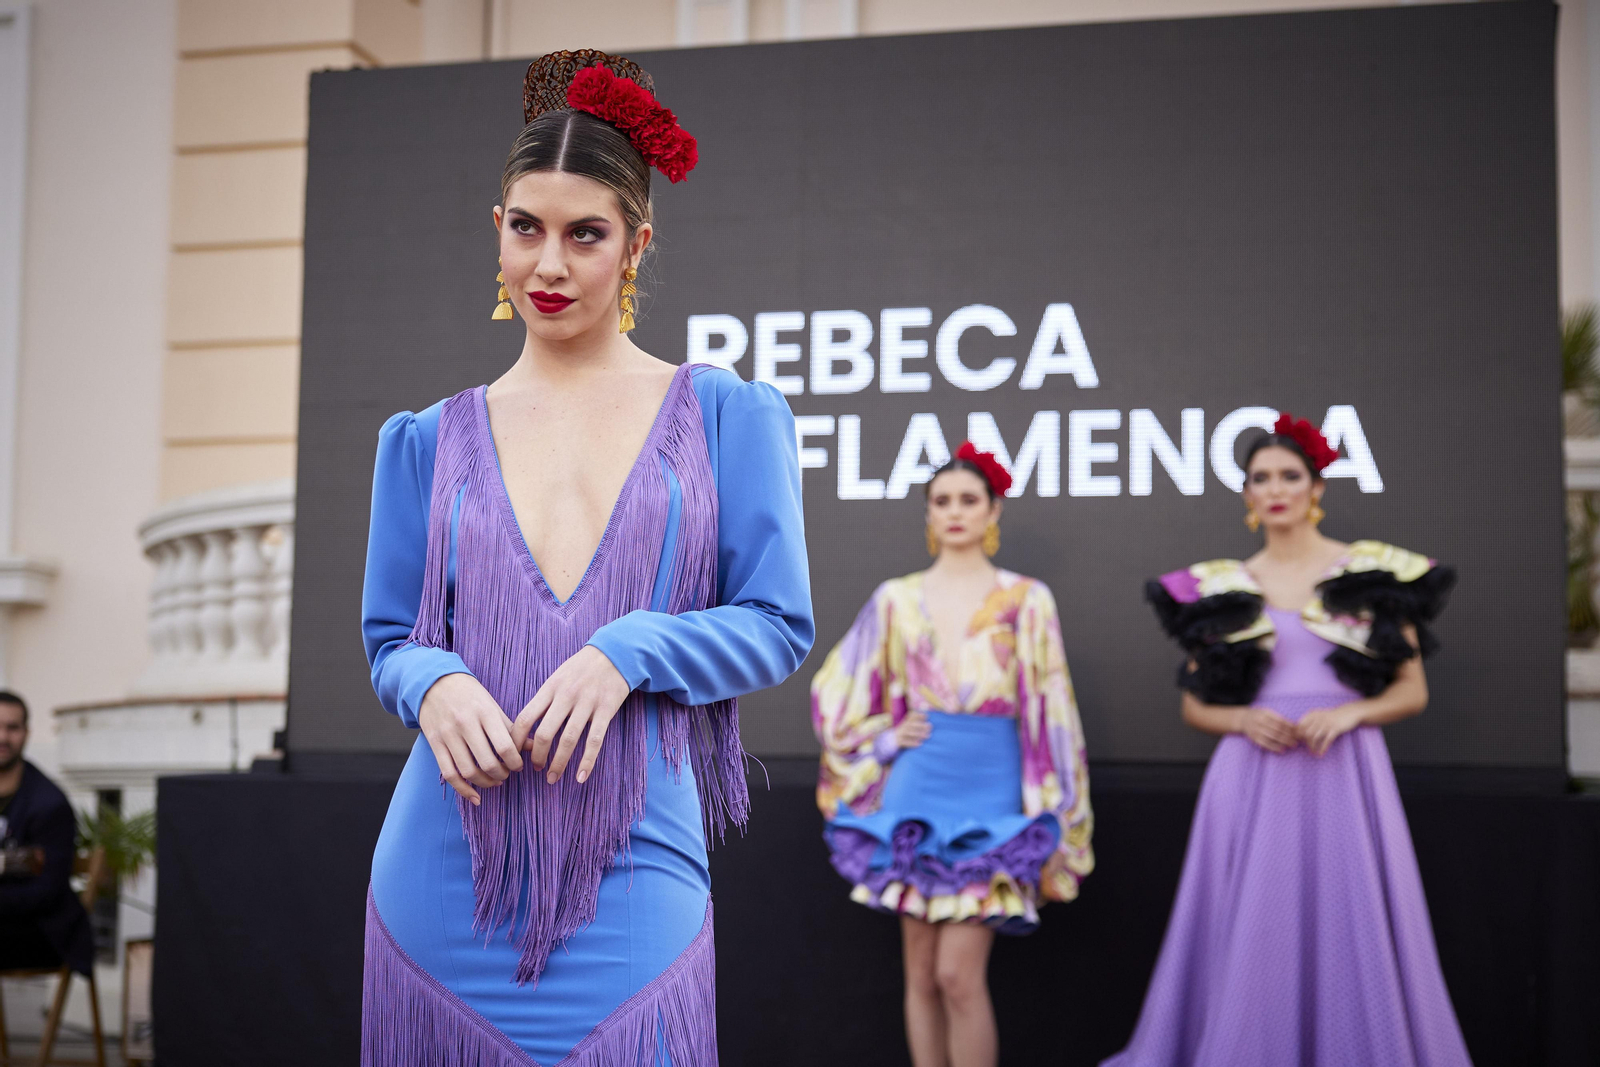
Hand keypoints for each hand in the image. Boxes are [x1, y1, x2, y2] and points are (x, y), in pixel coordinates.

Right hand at [418, 673, 522, 805]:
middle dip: (501, 775)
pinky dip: (463, 789)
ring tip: (494, 781)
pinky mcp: (435, 743)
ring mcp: (448, 735)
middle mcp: (466, 724)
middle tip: (506, 774)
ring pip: (468, 771)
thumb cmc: (469, 694)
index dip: (515, 762)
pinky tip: (475, 796)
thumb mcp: (492, 705)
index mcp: (485, 712)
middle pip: (487, 762)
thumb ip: (511, 727)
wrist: (434, 681)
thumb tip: (534, 747)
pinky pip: (449, 773)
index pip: (505, 746)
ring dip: (485, 783)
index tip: (518, 766)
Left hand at [511, 646, 631, 784]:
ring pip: (569, 740)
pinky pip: (595, 740)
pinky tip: (580, 777)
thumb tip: (526, 728)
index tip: (514, 754)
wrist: (614, 653)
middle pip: (545, 733)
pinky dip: (587, 761)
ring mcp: (587, 704)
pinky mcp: (606, 710)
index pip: (526, 718)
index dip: (517, 741)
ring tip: (552, 777)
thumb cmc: (581, 668)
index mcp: (550, 688)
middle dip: (538, 756)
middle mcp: (566, 696)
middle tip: (536, 769)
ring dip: (559, 763)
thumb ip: (544, 700)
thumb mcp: (557, 677)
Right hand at [893, 710, 931, 749]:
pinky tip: (920, 744)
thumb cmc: (904, 733)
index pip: (911, 716)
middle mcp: (902, 727)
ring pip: (909, 733)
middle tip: (930, 726)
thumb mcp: (907, 726)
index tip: (926, 716)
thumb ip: (915, 721)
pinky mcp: (898, 741)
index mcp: (905, 722)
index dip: (918, 715)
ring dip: (919, 734)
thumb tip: (927, 714)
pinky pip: (905, 742)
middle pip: (911, 724)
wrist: (891, 741)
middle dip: (920, 725)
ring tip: (927, 735)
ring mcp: (899, 734)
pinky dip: (912, 743)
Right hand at [1237, 707, 1298, 753]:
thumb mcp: (1267, 712)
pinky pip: (1266, 744)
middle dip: (1289, 735)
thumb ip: (1278, 717)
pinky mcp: (1254, 738)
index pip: (1280, 720)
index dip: (1289, 726)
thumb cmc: (1259, 715)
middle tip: (1297, 740)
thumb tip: (1294, 726)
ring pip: (1273, 737)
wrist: (1243, 719)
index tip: (1297, 730)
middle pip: (1277, 729)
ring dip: (1284, 742)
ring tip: (1292, 744)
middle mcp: (1260, 721)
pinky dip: (1275, 747)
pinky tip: (1282, 749)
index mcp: (1265, 713)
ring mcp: (1256, 730)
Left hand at [1298, 707, 1360, 756]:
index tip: (1298, 741)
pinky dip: (1322, 748)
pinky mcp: (1335, 729)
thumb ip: (1309, 721)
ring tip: (1313, 753)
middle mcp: (1318, 718)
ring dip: (1312, 747)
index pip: (1300, 725)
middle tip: (1305, 748)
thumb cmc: (1332, 716)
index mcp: (1313, 714)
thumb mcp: (1319, 715)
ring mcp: (1327, 724)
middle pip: (1306, 732)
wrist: (1349, 713)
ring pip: (1314, 737)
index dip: (1298, 734)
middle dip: (1304, 742)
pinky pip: (1326, 740)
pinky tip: (1321, 753)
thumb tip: (1298, 731)